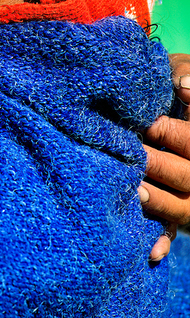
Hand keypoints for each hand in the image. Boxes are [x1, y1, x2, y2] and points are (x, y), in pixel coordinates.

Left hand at [141, 53, 189, 260]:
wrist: (169, 97)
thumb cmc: (173, 80)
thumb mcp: (182, 66)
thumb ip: (185, 72)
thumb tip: (185, 88)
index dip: (174, 133)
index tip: (149, 124)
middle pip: (188, 173)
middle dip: (159, 164)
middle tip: (133, 155)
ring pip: (181, 204)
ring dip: (158, 200)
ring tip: (133, 190)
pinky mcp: (180, 209)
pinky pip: (174, 228)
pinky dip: (163, 240)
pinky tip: (151, 251)